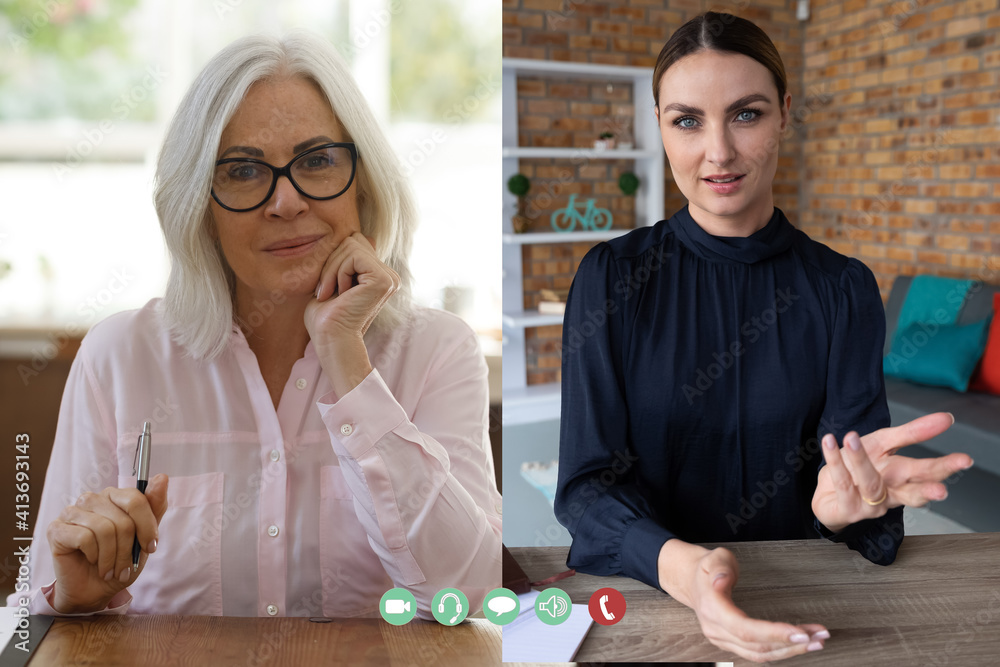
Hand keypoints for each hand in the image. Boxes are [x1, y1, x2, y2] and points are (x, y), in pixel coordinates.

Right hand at [47, 474, 168, 613]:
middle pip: (122, 519)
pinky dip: (94, 556)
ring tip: (110, 569)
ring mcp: (72, 512)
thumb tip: (161, 477)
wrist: (94, 590)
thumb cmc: (119, 561)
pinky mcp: (56, 529)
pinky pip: (84, 538)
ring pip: (104, 529)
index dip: (147, 526)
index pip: (136, 499)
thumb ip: (154, 508)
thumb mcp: (144, 538)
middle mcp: (92, 499)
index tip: (150, 547)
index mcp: (113, 496)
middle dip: (128, 549)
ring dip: (111, 557)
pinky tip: (92, 562)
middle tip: (126, 567)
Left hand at [304, 232, 399, 395]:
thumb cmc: (326, 316)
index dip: (334, 260)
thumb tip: (367, 237)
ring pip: (351, 245)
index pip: (354, 244)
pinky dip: (338, 272)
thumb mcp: (334, 280)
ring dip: (332, 269)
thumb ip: (347, 259)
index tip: (326, 288)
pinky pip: (353, 256)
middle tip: (326, 291)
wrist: (331, 339)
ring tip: (331, 293)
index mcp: (379, 276)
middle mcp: (388, 276)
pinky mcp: (383, 279)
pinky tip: (341, 292)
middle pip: (353, 240)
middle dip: (332, 263)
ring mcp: (389, 277)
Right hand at [691, 547, 828, 661]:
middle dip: (790, 643)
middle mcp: (715, 629)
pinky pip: (757, 653)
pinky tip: (799, 644)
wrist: (693, 581)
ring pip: (759, 654)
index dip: (773, 633)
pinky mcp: (730, 643)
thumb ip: (719, 568)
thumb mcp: (714, 558)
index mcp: (711, 608)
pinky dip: (780, 650)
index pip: (744, 628)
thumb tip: (720, 581)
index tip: (799, 632)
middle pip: (756, 646)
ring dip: (790, 650)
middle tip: (818, 636)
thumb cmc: (708, 567)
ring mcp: (722, 639)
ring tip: (816, 641)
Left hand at [812, 412, 972, 532]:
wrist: (827, 495)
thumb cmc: (858, 470)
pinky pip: (842, 481)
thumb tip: (946, 418)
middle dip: (928, 490)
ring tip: (852, 436)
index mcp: (902, 478)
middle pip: (912, 492)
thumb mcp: (884, 444)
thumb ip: (912, 432)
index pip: (927, 474)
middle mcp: (890, 494)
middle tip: (942, 490)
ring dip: (860, 459)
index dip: (945, 468)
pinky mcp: (847, 508)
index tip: (965, 460)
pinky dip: (834, 460)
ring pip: (870, 483)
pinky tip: (830, 442)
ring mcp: (870, 504)